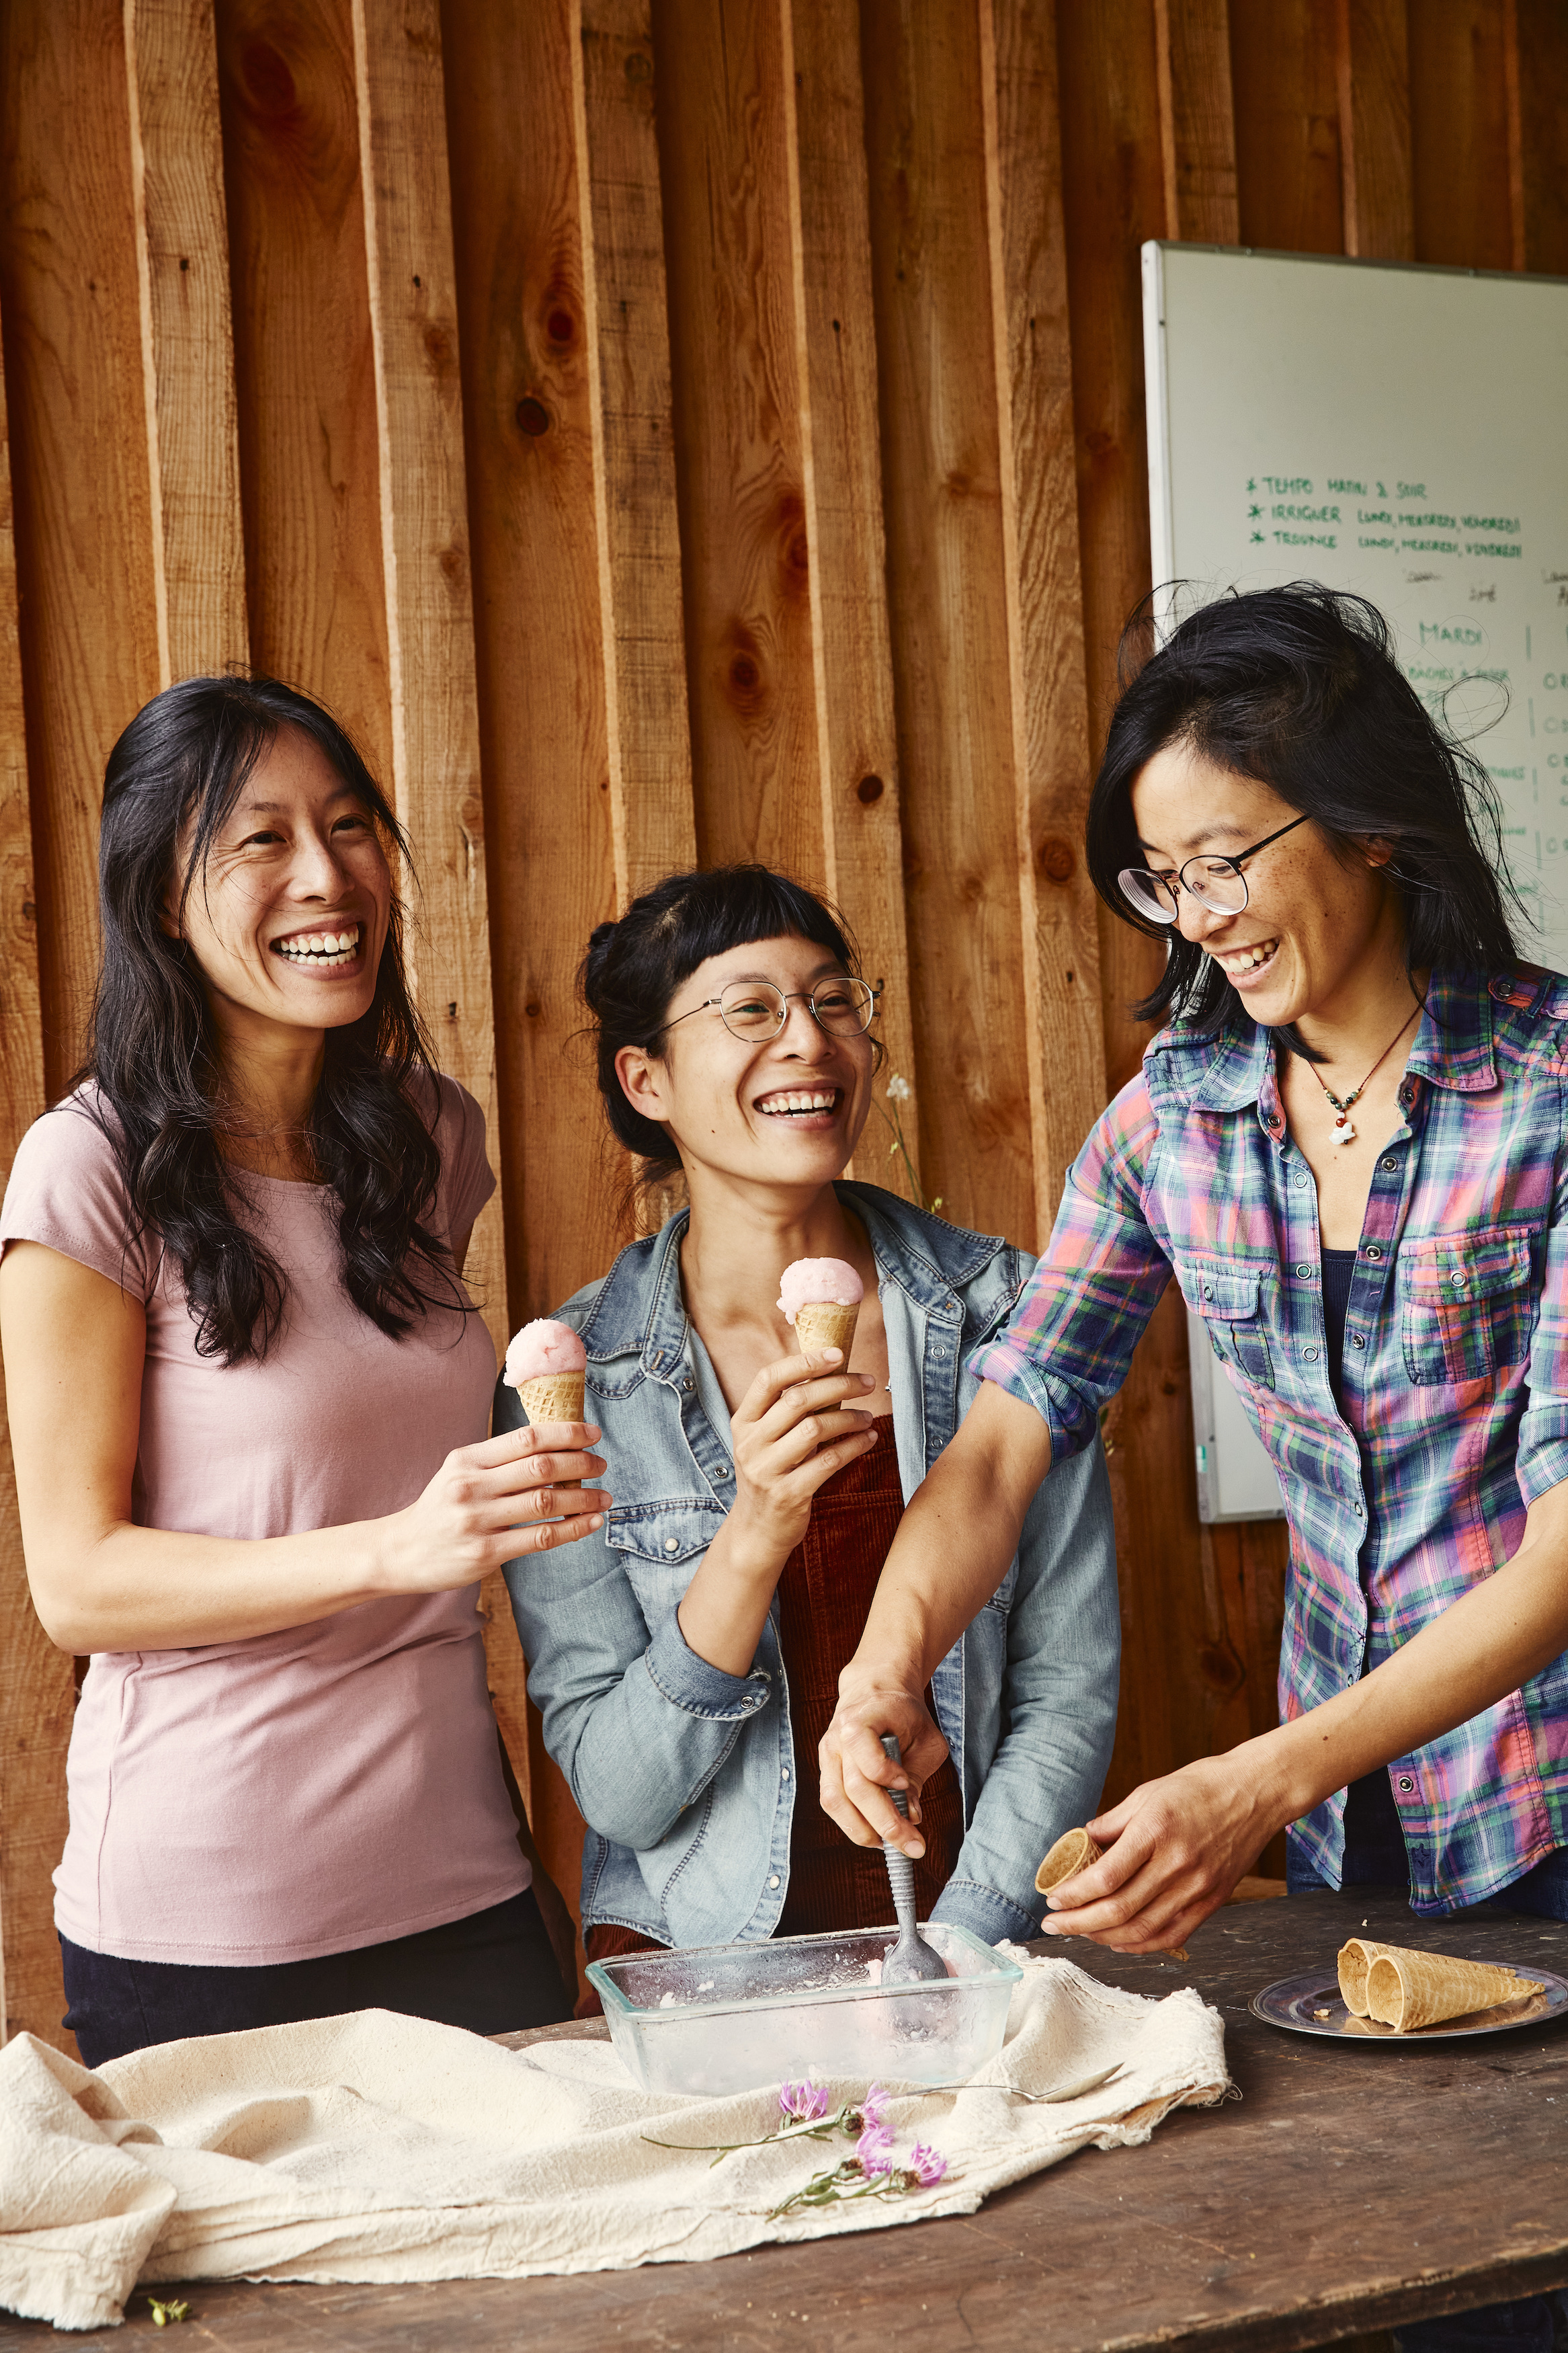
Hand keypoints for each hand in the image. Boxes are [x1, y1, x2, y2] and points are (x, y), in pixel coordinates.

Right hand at [383, 1420, 608, 1589]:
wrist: (401, 1551)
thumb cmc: (441, 1508)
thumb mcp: (460, 1472)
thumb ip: (499, 1460)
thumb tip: (556, 1445)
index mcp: (467, 1460)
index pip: (527, 1437)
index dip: (566, 1432)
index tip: (592, 1433)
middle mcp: (471, 1486)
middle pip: (541, 1467)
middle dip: (580, 1463)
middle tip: (601, 1465)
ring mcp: (477, 1521)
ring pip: (545, 1502)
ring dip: (583, 1498)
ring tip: (604, 1497)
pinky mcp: (484, 1554)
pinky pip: (539, 1538)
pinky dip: (572, 1529)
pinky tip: (590, 1523)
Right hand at [727, 1349, 878, 1561]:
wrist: (757, 1529)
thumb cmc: (771, 1474)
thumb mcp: (765, 1440)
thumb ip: (786, 1411)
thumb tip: (830, 1372)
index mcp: (744, 1422)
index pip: (769, 1379)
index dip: (805, 1362)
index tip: (838, 1353)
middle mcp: (751, 1443)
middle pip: (798, 1400)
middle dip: (839, 1385)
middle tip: (867, 1382)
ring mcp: (767, 1470)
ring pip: (816, 1429)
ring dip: (850, 1418)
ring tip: (867, 1416)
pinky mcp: (788, 1494)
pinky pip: (828, 1462)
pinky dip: (854, 1446)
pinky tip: (867, 1439)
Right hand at [818, 1675, 949, 1858]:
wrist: (874, 1692)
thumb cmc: (905, 1716)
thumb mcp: (926, 1739)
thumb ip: (919, 1776)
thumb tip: (911, 1816)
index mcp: (863, 1718)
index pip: (866, 1754)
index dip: (886, 1775)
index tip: (905, 1785)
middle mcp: (837, 1738)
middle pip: (854, 1788)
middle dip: (886, 1823)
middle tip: (913, 1845)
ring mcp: (827, 1755)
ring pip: (836, 1802)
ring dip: (864, 1831)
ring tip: (892, 1844)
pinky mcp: (825, 1771)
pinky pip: (832, 1804)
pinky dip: (853, 1824)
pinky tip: (875, 1833)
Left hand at [1039, 1747, 1285, 1953]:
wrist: (1255, 1793)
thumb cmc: (1199, 1786)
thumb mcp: (1148, 1792)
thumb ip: (1112, 1823)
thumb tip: (1079, 1844)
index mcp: (1156, 1830)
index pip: (1105, 1876)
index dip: (1074, 1894)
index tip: (1052, 1899)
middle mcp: (1177, 1863)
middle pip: (1119, 1909)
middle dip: (1079, 1923)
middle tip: (1053, 1924)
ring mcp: (1198, 1887)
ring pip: (1143, 1929)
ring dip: (1104, 1937)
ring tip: (1080, 1933)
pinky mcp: (1213, 1901)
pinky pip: (1172, 1935)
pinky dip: (1141, 1945)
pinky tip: (1117, 1941)